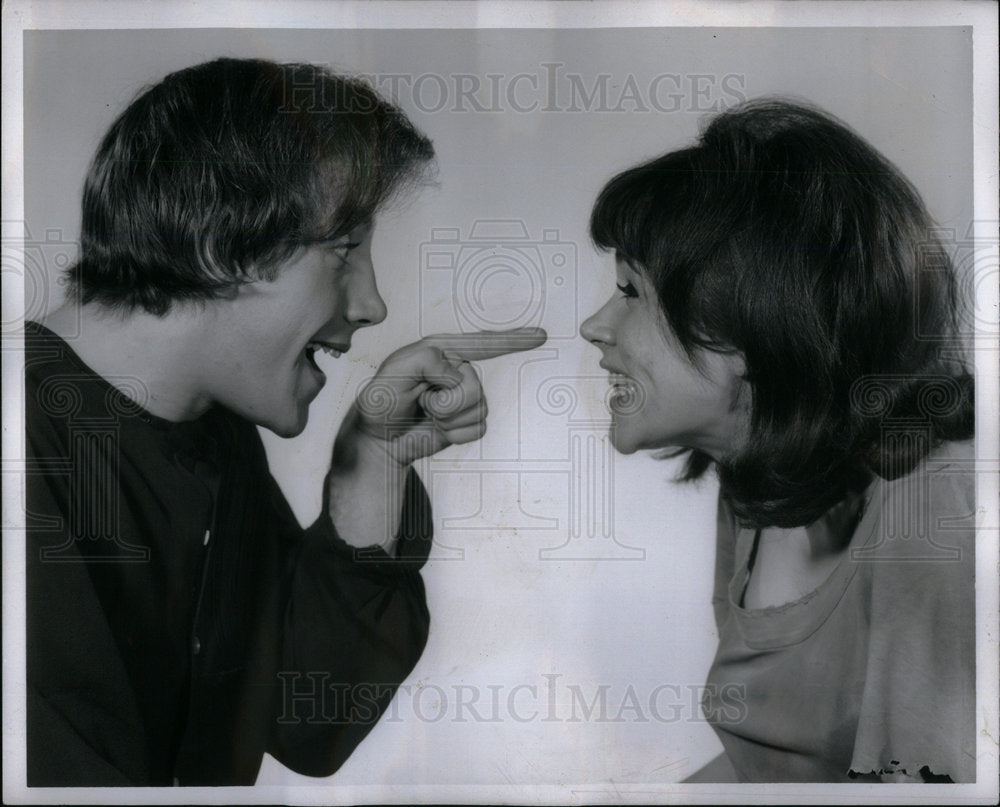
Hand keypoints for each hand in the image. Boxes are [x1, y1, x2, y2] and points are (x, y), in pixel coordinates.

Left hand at [352, 327, 546, 465]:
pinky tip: (437, 429)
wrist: (380, 439)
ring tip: (427, 414)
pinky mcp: (469, 419)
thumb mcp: (392, 372)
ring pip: (479, 408)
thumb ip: (424, 360)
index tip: (540, 336)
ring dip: (448, 419)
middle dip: (445, 403)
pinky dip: (455, 434)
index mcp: (440, 350)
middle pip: (475, 385)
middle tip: (421, 403)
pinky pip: (478, 429)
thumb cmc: (381, 402)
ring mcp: (465, 395)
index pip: (481, 343)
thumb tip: (456, 369)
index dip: (512, 340)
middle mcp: (457, 370)